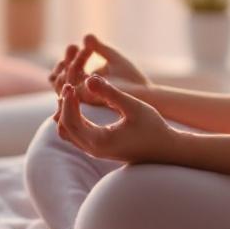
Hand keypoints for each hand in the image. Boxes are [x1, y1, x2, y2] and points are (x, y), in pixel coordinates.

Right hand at [48, 34, 149, 107]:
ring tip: (81, 50)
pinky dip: (75, 71)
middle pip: (60, 80)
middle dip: (65, 61)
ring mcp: (85, 98)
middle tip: (73, 46)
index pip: (66, 73)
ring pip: (64, 83)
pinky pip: (73, 86)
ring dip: (70, 64)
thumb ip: (99, 48)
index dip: (68, 59)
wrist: (147, 93)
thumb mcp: (113, 58)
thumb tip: (86, 36)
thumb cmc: (132, 79)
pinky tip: (83, 61)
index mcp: (86, 85)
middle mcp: (83, 93)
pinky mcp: (90, 99)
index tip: (74, 45)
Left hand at [55, 74, 178, 164]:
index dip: (68, 100)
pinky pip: (75, 132)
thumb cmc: (153, 127)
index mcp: (99, 141)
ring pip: (67, 131)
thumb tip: (89, 78)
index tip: (72, 84)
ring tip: (74, 91)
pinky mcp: (98, 147)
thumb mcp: (133, 106)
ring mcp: (94, 150)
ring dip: (66, 112)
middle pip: (64, 126)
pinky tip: (80, 101)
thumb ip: (110, 93)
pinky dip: (72, 117)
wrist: (165, 148)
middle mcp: (93, 149)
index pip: (70, 121)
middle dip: (64, 105)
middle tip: (70, 84)